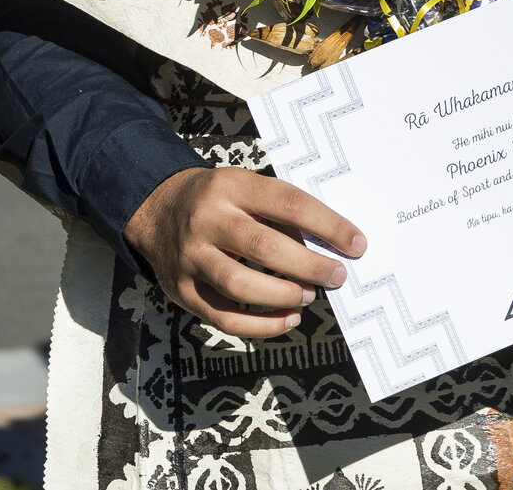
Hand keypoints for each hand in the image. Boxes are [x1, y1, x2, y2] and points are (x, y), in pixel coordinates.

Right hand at [124, 166, 363, 339]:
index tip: (356, 244)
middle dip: (309, 267)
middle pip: (264, 247)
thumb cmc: (216, 200)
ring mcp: (191, 256)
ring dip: (284, 295)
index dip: (327, 224)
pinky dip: (261, 325)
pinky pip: (224, 316)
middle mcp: (206, 219)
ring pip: (241, 284)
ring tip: (307, 296)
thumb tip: (329, 246)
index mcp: (229, 186)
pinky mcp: (182, 289)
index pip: (286, 202)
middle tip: (336, 276)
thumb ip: (279, 213)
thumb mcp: (243, 188)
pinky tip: (287, 319)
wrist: (155, 208)